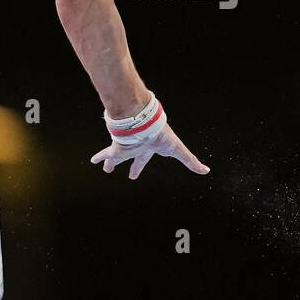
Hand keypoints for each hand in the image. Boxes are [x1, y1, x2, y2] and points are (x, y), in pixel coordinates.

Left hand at [90, 123, 210, 179]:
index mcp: (149, 148)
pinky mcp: (116, 147)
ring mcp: (125, 147)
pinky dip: (100, 157)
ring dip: (110, 162)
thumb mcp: (177, 150)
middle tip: (129, 175)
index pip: (145, 159)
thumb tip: (206, 171)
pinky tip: (93, 161)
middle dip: (131, 166)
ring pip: (116, 157)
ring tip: (105, 168)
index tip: (137, 173)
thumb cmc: (161, 135)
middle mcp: (135, 147)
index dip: (141, 166)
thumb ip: (190, 161)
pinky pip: (106, 153)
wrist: (144, 124)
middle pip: (132, 158)